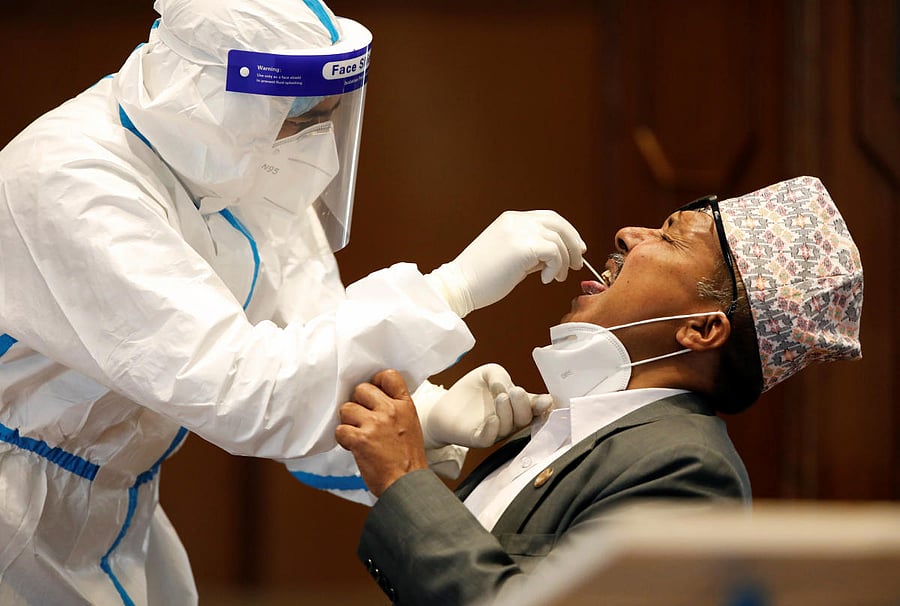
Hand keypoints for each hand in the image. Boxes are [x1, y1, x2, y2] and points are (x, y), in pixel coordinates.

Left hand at [335, 370, 428, 496]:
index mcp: (404, 405)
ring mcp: (374, 424)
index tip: (372, 393)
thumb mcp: (411, 425)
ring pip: (347, 409)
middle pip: (361, 389)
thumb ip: (396, 409)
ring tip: (359, 434)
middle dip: (358, 403)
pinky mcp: (360, 439)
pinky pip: (340, 430)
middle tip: (362, 418)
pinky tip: (354, 446)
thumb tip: (377, 399)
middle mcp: (390, 411)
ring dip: (348, 422)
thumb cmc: (408, 459)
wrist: (407, 483)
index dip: (375, 382)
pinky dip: (344, 440)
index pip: (388, 376)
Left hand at [417, 363, 553, 448]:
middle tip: (516, 392)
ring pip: (508, 426)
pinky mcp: (477, 438)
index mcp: (516, 405)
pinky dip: (492, 429)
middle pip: (524, 418)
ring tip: (501, 396)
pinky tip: (492, 418)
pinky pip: (488, 438)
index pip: (535, 408)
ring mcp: (495, 431)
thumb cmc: (471, 390)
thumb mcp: (488, 372)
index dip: (544, 406)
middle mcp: (510, 420)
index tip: (546, 401)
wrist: (444, 407)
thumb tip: (505, 387)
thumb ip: (500, 375)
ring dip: (507, 411)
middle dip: (523, 405)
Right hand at [426, 210, 585, 316]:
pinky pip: (555, 253)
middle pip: (558, 224)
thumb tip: (556, 256)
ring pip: (559, 240)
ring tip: (556, 277)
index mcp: (511, 220)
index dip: (567, 232)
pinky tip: (545, 280)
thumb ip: (531, 250)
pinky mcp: (524, 247)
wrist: (460, 285)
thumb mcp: (509, 256)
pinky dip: (556, 268)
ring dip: (564, 261)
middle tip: (577, 263)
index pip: (549, 218)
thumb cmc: (481, 277)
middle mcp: (517, 221)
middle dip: (573, 244)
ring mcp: (520, 232)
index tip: (576, 249)